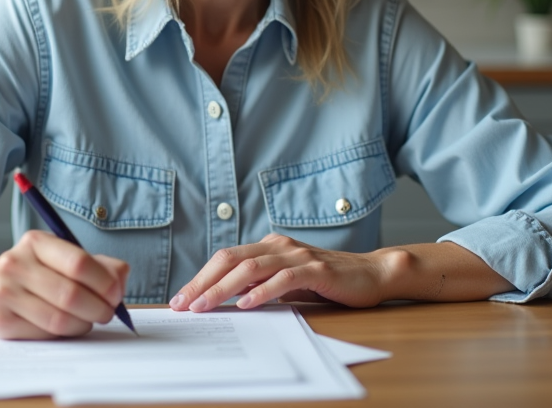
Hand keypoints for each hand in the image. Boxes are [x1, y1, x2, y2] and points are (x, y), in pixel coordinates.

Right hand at [0, 230, 129, 338]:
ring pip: (60, 319)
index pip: (78, 263)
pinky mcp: (0, 322)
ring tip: (90, 320)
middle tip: (108, 312)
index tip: (116, 293)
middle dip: (99, 307)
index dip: (104, 282)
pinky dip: (65, 334)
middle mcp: (15, 265)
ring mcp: (4, 294)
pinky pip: (45, 334)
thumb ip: (96, 264)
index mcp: (34, 242)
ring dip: (84, 323)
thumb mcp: (59, 257)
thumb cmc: (32, 272)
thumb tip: (121, 279)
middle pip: (71, 294)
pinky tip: (68, 326)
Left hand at [168, 233, 390, 311]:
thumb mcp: (286, 281)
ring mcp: (297, 255)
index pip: (225, 259)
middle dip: (203, 283)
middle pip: (231, 260)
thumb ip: (260, 284)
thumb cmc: (326, 281)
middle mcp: (279, 245)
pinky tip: (246, 304)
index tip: (181, 298)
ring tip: (205, 305)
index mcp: (268, 246)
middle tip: (183, 304)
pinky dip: (262, 292)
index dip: (201, 277)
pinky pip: (283, 279)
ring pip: (251, 268)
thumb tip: (225, 300)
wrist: (370, 273)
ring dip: (224, 289)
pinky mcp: (316, 269)